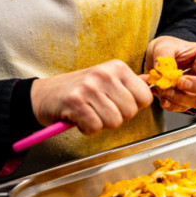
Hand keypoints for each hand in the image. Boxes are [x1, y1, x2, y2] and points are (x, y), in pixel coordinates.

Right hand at [30, 60, 153, 134]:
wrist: (44, 95)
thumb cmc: (78, 90)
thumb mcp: (107, 80)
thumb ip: (129, 84)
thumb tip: (151, 84)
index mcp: (117, 67)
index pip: (145, 97)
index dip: (133, 107)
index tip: (118, 104)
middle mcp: (104, 74)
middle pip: (130, 112)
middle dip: (117, 117)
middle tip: (99, 109)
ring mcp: (89, 87)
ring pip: (114, 121)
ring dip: (101, 123)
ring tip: (89, 113)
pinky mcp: (75, 102)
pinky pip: (94, 127)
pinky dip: (87, 129)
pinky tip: (79, 118)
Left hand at [144, 37, 195, 112]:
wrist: (156, 62)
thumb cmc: (168, 49)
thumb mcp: (163, 45)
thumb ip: (164, 54)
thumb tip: (162, 68)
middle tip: (181, 82)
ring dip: (180, 97)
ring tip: (164, 89)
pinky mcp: (187, 100)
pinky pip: (184, 107)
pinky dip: (172, 105)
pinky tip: (163, 99)